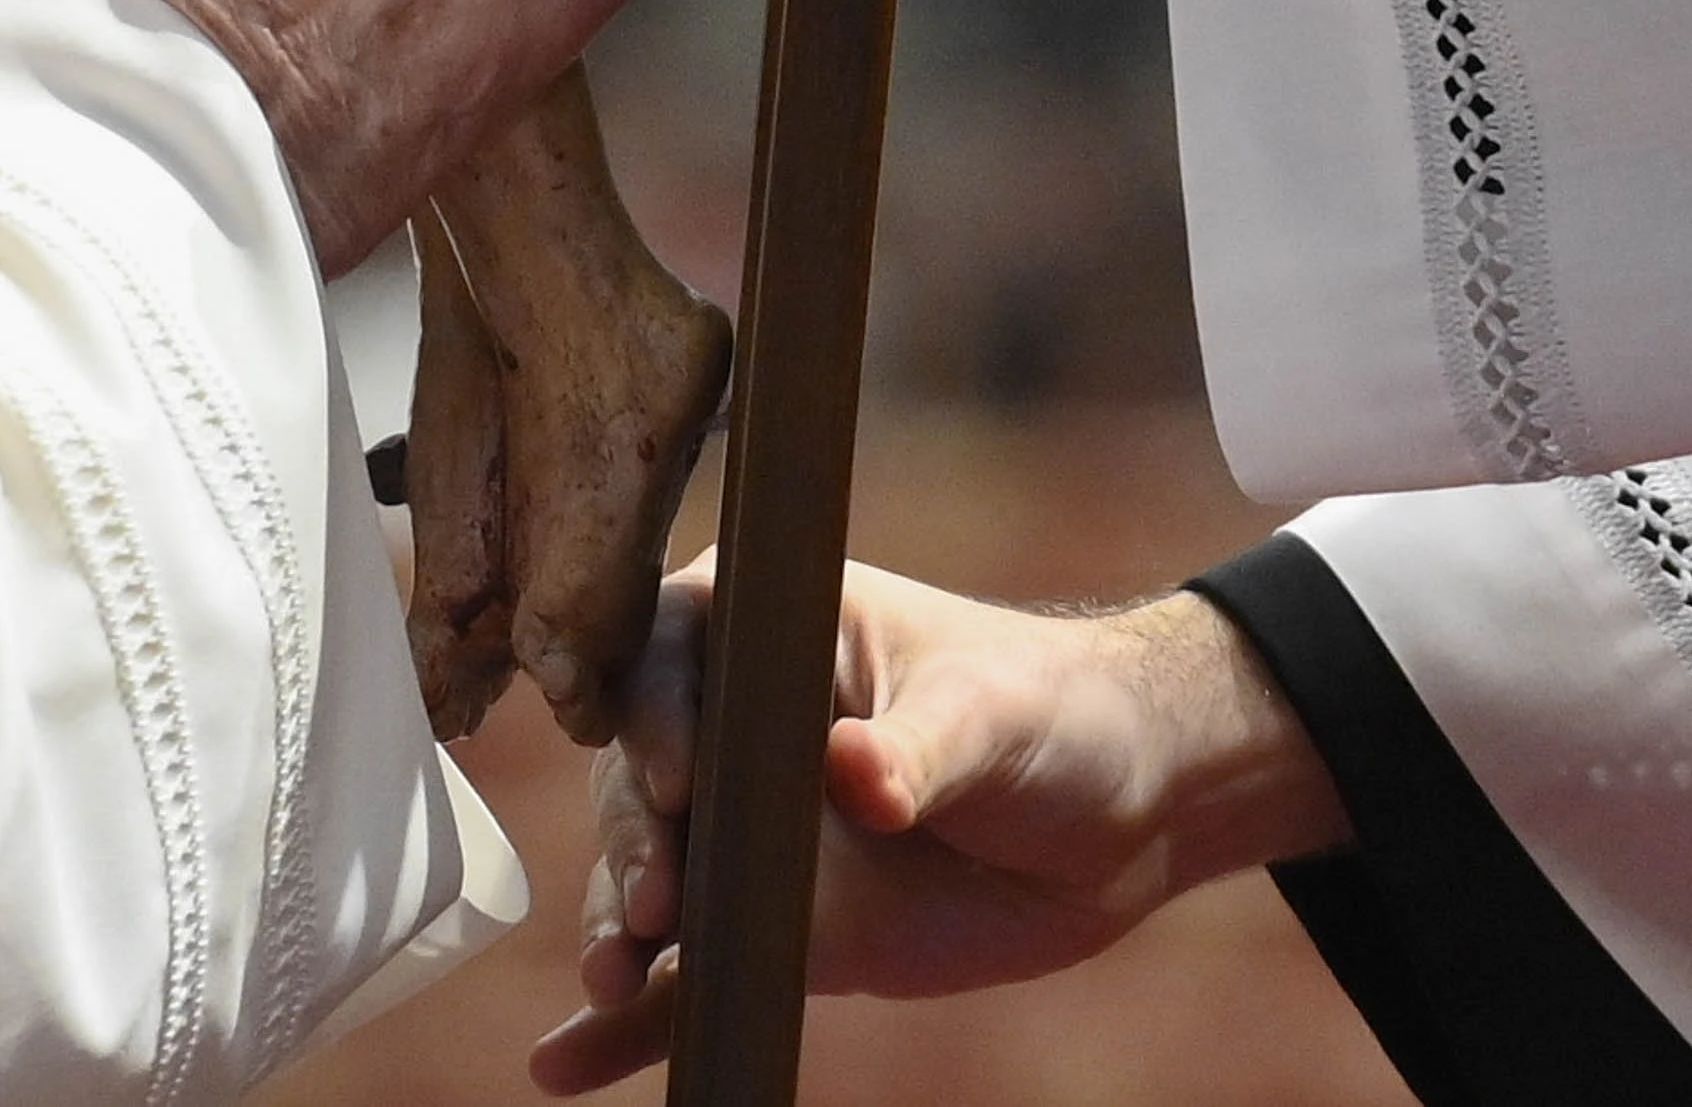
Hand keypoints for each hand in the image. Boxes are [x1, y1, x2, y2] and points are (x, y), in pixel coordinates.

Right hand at [531, 558, 1341, 1088]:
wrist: (1125, 818)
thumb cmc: (1062, 716)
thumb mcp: (998, 717)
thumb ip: (922, 749)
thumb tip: (857, 775)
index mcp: (777, 629)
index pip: (675, 647)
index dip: (657, 709)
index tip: (680, 781)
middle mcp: (739, 728)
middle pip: (639, 774)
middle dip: (632, 839)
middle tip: (657, 903)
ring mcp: (749, 833)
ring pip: (652, 876)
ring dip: (617, 926)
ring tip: (612, 980)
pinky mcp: (773, 928)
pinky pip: (683, 977)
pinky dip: (625, 1023)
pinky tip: (565, 1063)